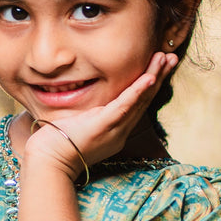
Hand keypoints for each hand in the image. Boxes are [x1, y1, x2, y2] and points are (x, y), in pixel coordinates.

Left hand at [20, 51, 175, 178]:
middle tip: (172, 58)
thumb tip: (89, 101)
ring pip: (139, 100)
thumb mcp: (80, 125)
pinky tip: (149, 78)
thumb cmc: (57, 144)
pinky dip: (138, 91)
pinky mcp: (103, 126)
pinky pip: (125, 106)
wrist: (48, 162)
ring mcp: (113, 129)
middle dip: (159, 77)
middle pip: (144, 100)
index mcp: (115, 130)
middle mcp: (120, 131)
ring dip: (154, 78)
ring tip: (165, 59)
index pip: (137, 103)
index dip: (151, 84)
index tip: (160, 66)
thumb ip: (89, 113)